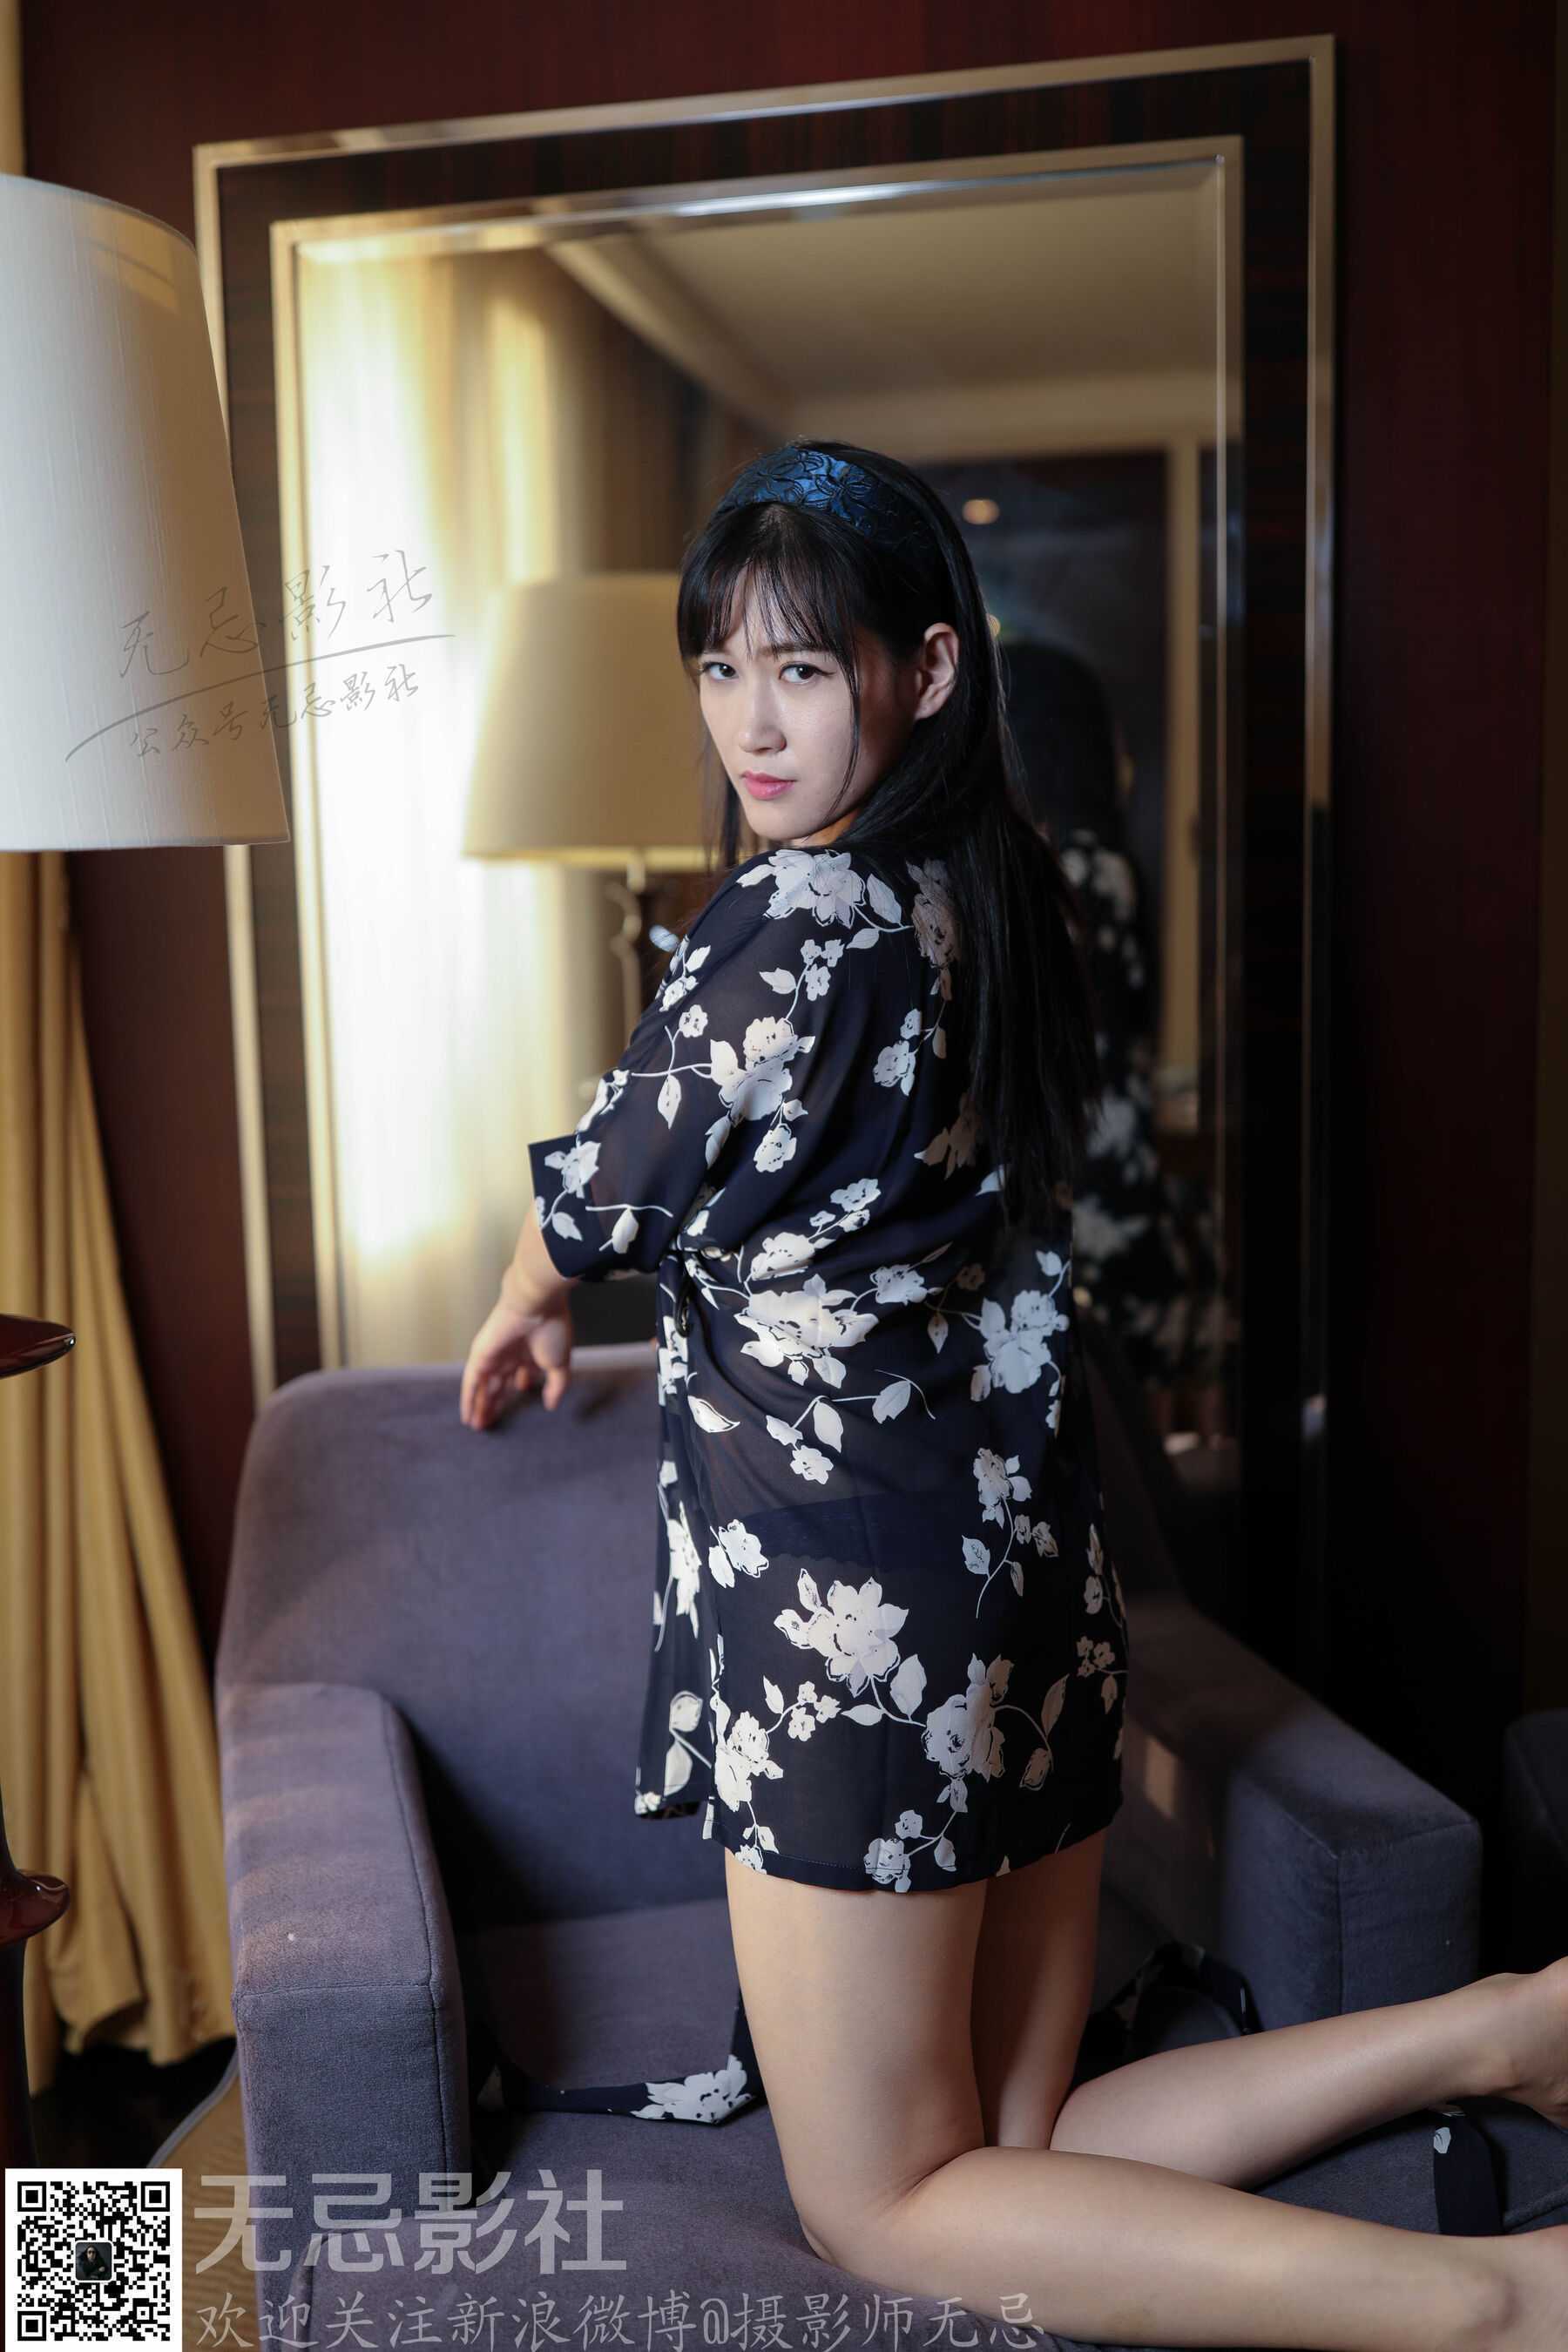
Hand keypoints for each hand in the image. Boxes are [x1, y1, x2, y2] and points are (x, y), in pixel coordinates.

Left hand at [460, 1286, 572, 1428]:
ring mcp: (494, 1357)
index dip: (519, 1389)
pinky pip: (471, 1384)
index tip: (520, 1400)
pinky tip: (468, 1416)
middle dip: (496, 1403)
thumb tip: (551, 1404)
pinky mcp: (479, 1358)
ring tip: (479, 1427)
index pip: (521, 1374)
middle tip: (492, 1423)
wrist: (535, 1305)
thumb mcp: (560, 1365)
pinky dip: (469, 1400)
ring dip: (481, 1406)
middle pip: (500, 1384)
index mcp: (530, 1353)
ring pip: (485, 1387)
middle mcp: (511, 1355)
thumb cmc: (551, 1329)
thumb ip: (556, 1386)